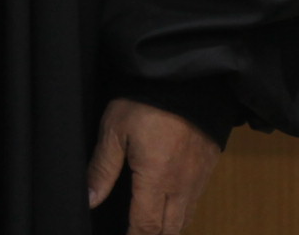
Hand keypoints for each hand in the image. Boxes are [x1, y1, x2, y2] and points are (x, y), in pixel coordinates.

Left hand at [86, 99, 221, 234]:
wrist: (188, 79)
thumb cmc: (146, 101)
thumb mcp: (115, 129)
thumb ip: (102, 169)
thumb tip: (90, 201)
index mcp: (156, 179)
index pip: (146, 226)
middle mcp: (181, 185)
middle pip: (169, 230)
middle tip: (134, 233)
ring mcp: (198, 178)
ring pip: (185, 219)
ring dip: (168, 229)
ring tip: (150, 228)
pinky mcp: (208, 167)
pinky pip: (196, 202)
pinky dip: (182, 213)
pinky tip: (170, 207)